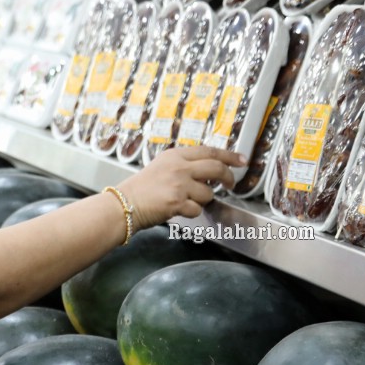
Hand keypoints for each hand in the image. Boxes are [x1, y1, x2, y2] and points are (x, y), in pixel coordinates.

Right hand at [119, 146, 244, 228]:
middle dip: (228, 177)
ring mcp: (179, 185)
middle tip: (230, 184)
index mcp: (175, 155)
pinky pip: (197, 209)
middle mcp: (179, 167)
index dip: (229, 156)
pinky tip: (177, 209)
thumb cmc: (140, 188)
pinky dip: (191, 212)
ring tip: (185, 200)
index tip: (241, 160)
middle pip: (216, 168)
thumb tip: (209, 170)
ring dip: (202, 200)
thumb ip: (183, 165)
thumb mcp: (161, 166)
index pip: (209, 151)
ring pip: (208, 193)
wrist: (123, 204)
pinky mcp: (178, 202)